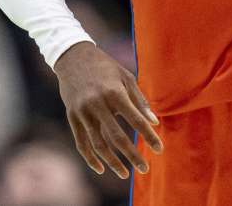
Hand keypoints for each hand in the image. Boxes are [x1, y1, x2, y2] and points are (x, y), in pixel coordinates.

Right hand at [55, 41, 163, 178]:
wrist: (73, 57)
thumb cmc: (105, 67)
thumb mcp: (126, 77)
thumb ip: (140, 100)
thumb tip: (154, 122)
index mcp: (114, 93)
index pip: (135, 120)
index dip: (149, 136)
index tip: (159, 149)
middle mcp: (97, 104)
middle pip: (117, 137)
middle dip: (132, 155)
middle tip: (145, 169)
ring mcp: (82, 112)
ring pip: (98, 144)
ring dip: (112, 162)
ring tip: (125, 173)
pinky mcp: (72, 117)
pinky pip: (81, 143)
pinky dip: (90, 158)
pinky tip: (101, 168)